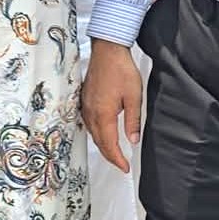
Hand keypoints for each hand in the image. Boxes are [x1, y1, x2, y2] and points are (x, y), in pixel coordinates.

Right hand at [81, 39, 142, 171]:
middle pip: (98, 141)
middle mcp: (91, 112)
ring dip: (102, 145)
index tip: (125, 168)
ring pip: (92, 133)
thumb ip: (133, 121)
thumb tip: (133, 141)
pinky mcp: (84, 100)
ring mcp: (85, 106)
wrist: (107, 51)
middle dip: (109, 155)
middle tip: (121, 164)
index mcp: (103, 114)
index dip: (117, 158)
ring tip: (113, 153)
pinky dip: (96, 134)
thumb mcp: (134, 97)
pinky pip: (88, 123)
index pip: (109, 144)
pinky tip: (102, 134)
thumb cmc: (121, 71)